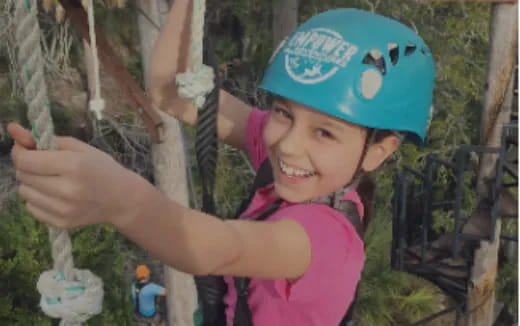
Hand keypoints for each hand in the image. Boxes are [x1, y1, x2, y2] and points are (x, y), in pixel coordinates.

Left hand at [8, 123, 146, 228]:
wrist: (122, 198)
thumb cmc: (101, 168)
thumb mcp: (77, 148)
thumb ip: (43, 139)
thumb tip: (12, 129)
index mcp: (73, 165)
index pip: (25, 160)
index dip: (20, 152)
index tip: (26, 148)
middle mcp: (67, 189)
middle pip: (23, 176)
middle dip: (29, 167)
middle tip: (46, 165)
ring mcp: (63, 209)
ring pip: (24, 193)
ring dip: (32, 184)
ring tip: (52, 181)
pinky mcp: (61, 223)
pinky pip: (31, 208)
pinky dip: (38, 200)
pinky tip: (56, 196)